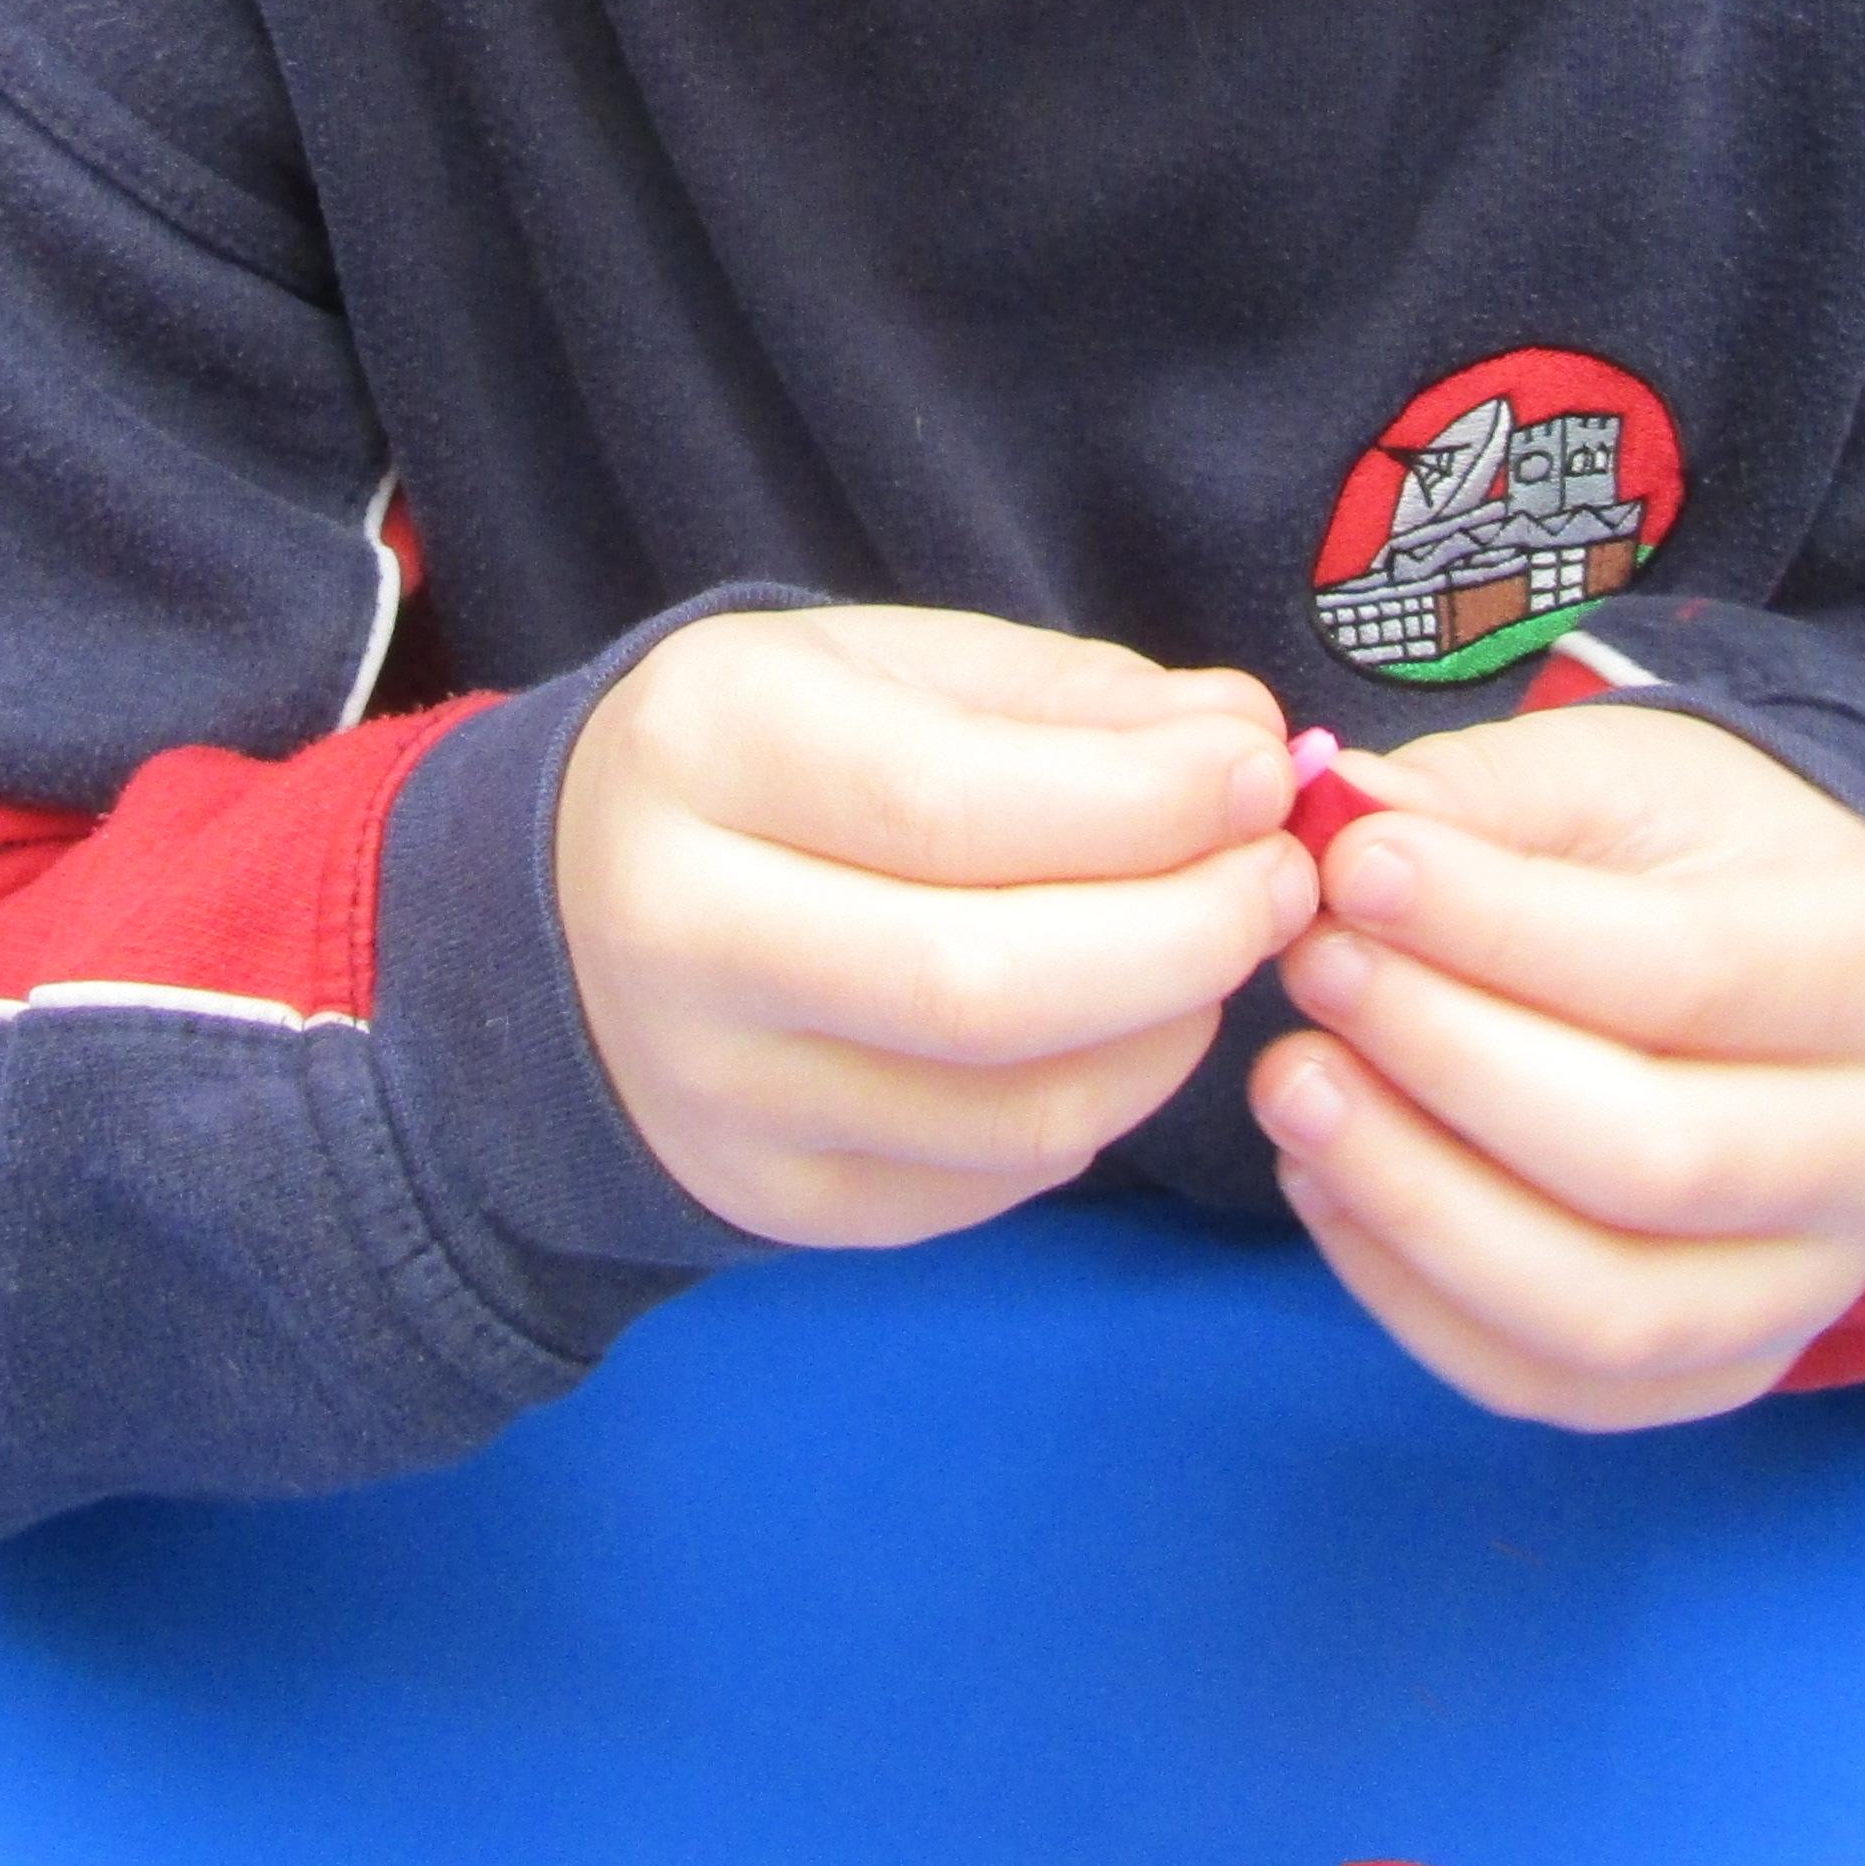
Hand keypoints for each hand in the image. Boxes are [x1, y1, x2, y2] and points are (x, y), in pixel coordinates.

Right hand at [558, 605, 1317, 1248]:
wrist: (579, 909)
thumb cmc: (775, 758)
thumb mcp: (889, 666)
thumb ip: (1071, 700)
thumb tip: (1247, 743)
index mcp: (703, 752)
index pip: (949, 804)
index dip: (1141, 801)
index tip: (1262, 771)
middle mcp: (681, 937)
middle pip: (984, 982)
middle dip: (1187, 932)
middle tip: (1285, 880)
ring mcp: (719, 1095)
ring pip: (1010, 1108)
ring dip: (1171, 1029)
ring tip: (1223, 942)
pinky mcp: (775, 1199)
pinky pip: (995, 1179)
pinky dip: (1103, 1103)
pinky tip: (1128, 1023)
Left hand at [1247, 702, 1864, 1428]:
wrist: (1773, 972)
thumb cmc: (1685, 860)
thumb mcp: (1611, 774)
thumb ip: (1482, 797)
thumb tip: (1338, 824)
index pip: (1686, 974)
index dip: (1498, 929)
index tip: (1352, 868)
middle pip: (1653, 1158)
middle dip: (1448, 1063)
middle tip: (1315, 970)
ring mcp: (1812, 1284)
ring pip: (1605, 1307)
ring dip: (1415, 1201)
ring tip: (1297, 1085)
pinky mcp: (1721, 1367)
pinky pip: (1554, 1384)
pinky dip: (1416, 1297)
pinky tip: (1330, 1181)